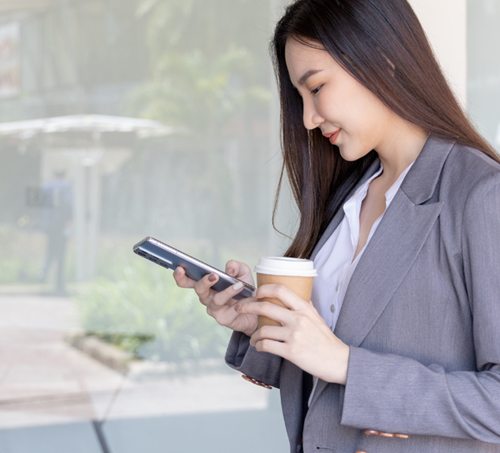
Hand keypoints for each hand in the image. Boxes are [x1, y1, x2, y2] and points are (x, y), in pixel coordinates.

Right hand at [173, 260, 257, 336]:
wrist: (257, 310)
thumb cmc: (245, 290)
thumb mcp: (243, 273)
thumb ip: (236, 266)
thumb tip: (229, 271)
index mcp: (207, 285)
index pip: (188, 280)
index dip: (181, 276)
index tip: (179, 268)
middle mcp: (207, 297)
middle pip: (199, 289)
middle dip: (204, 282)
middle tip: (214, 275)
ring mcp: (214, 310)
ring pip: (216, 300)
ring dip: (228, 292)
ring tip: (239, 285)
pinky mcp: (223, 320)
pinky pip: (229, 312)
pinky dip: (237, 306)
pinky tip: (243, 302)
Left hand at [235, 284, 349, 384]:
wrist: (338, 360)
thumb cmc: (326, 339)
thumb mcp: (317, 317)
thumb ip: (304, 306)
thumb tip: (293, 295)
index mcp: (304, 308)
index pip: (280, 289)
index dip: (264, 288)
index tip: (255, 293)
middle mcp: (299, 319)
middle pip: (265, 307)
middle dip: (248, 306)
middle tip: (240, 308)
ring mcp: (294, 335)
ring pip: (263, 329)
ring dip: (254, 334)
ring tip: (254, 338)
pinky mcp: (291, 352)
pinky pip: (267, 346)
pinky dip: (259, 346)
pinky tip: (260, 346)